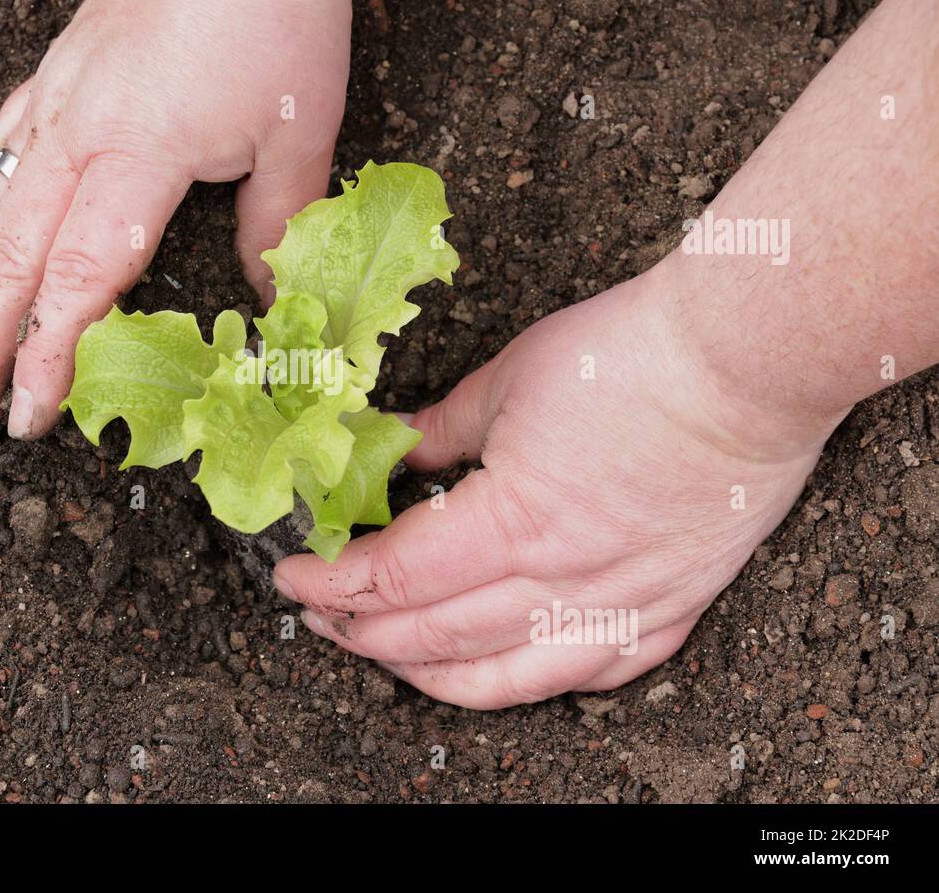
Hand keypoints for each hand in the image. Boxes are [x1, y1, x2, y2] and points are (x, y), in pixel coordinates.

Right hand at [0, 0, 353, 440]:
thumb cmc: (274, 15)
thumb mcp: (298, 135)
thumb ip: (275, 228)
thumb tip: (268, 306)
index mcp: (138, 157)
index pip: (80, 279)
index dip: (49, 357)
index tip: (27, 418)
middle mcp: (78, 137)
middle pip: (14, 264)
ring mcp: (53, 107)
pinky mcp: (50, 83)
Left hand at [274, 264, 837, 708]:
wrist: (745, 365)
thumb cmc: (631, 358)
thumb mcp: (508, 380)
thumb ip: (439, 430)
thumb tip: (390, 452)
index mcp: (516, 521)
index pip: (397, 579)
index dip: (334, 583)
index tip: (295, 575)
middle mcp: (566, 582)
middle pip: (435, 637)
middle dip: (363, 632)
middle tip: (321, 615)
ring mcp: (622, 607)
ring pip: (505, 679)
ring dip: (428, 674)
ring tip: (384, 653)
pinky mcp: (669, 612)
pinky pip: (589, 676)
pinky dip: (527, 682)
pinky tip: (492, 672)